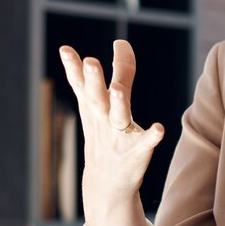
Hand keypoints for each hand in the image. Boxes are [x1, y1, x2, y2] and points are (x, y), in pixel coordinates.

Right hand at [59, 40, 164, 198]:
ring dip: (118, 103)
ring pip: (118, 116)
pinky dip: (151, 136)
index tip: (65, 50)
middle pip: (96, 96)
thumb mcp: (105, 105)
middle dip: (93, 80)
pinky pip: (145, 142)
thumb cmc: (106, 135)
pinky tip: (159, 128)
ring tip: (118, 89)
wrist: (107, 184)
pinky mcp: (137, 151)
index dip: (74, 66)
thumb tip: (121, 41)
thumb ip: (119, 71)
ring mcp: (118, 136)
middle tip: (90, 62)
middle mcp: (103, 119)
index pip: (81, 84)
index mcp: (93, 107)